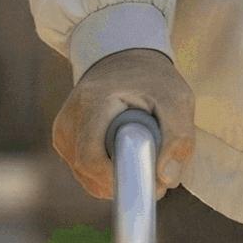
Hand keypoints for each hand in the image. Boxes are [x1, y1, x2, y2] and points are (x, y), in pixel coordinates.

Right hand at [52, 47, 194, 201]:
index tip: (151, 182)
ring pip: (87, 179)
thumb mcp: (177, 100)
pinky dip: (107, 174)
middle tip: (155, 172)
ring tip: (140, 155)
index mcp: (92, 103)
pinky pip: (84, 174)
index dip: (121, 180)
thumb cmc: (152, 80)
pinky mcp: (64, 140)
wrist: (124, 60)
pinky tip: (123, 155)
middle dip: (124, 182)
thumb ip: (179, 139)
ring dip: (117, 179)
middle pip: (89, 174)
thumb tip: (165, 180)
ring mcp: (63, 131)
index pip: (91, 161)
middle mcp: (69, 119)